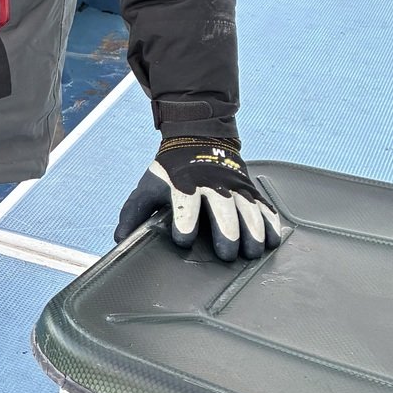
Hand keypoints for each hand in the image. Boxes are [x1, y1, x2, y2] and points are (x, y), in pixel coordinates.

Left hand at [114, 139, 282, 261]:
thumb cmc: (170, 171)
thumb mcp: (147, 187)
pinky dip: (270, 221)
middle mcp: (211, 184)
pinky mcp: (248, 187)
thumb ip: (134, 213)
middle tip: (226, 254)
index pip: (184, 203)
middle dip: (226, 231)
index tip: (184, 240)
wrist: (197, 138)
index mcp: (183, 184)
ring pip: (246, 207)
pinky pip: (262, 204)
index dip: (184, 222)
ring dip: (252, 229)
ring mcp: (232, 185)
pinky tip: (272, 239)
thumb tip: (120, 239)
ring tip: (253, 251)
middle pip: (221, 207)